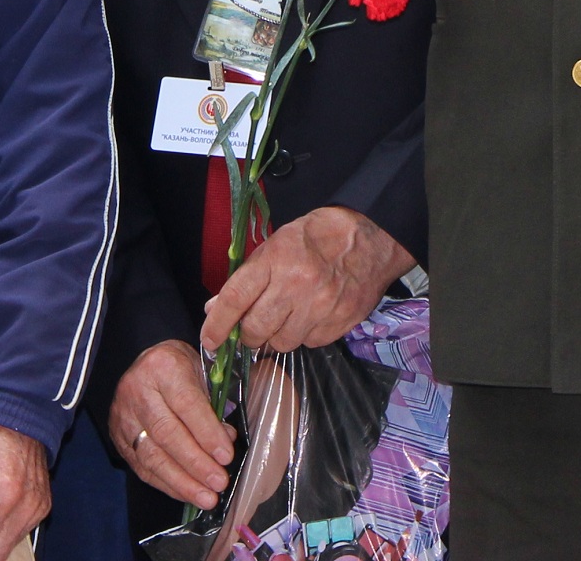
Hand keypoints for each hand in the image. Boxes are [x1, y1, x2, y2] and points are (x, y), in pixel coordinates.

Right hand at [109, 341, 236, 509]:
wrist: (145, 364)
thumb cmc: (180, 368)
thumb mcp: (201, 372)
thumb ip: (213, 406)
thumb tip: (225, 442)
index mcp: (163, 367)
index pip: (186, 404)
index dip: (207, 433)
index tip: (226, 456)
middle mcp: (137, 391)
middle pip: (167, 434)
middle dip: (196, 463)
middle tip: (219, 482)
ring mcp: (123, 417)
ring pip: (151, 456)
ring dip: (181, 481)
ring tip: (206, 497)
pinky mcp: (118, 438)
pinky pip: (141, 467)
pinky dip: (166, 484)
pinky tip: (186, 494)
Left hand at [198, 207, 412, 355]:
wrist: (371, 238)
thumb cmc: (318, 237)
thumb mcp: (276, 245)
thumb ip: (246, 278)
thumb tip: (215, 309)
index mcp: (277, 260)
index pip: (236, 299)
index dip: (217, 325)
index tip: (209, 340)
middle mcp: (298, 284)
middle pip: (256, 329)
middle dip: (248, 334)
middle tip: (252, 326)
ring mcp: (321, 306)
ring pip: (281, 343)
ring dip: (277, 336)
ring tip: (287, 317)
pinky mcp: (340, 322)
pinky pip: (309, 343)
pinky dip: (304, 335)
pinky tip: (311, 316)